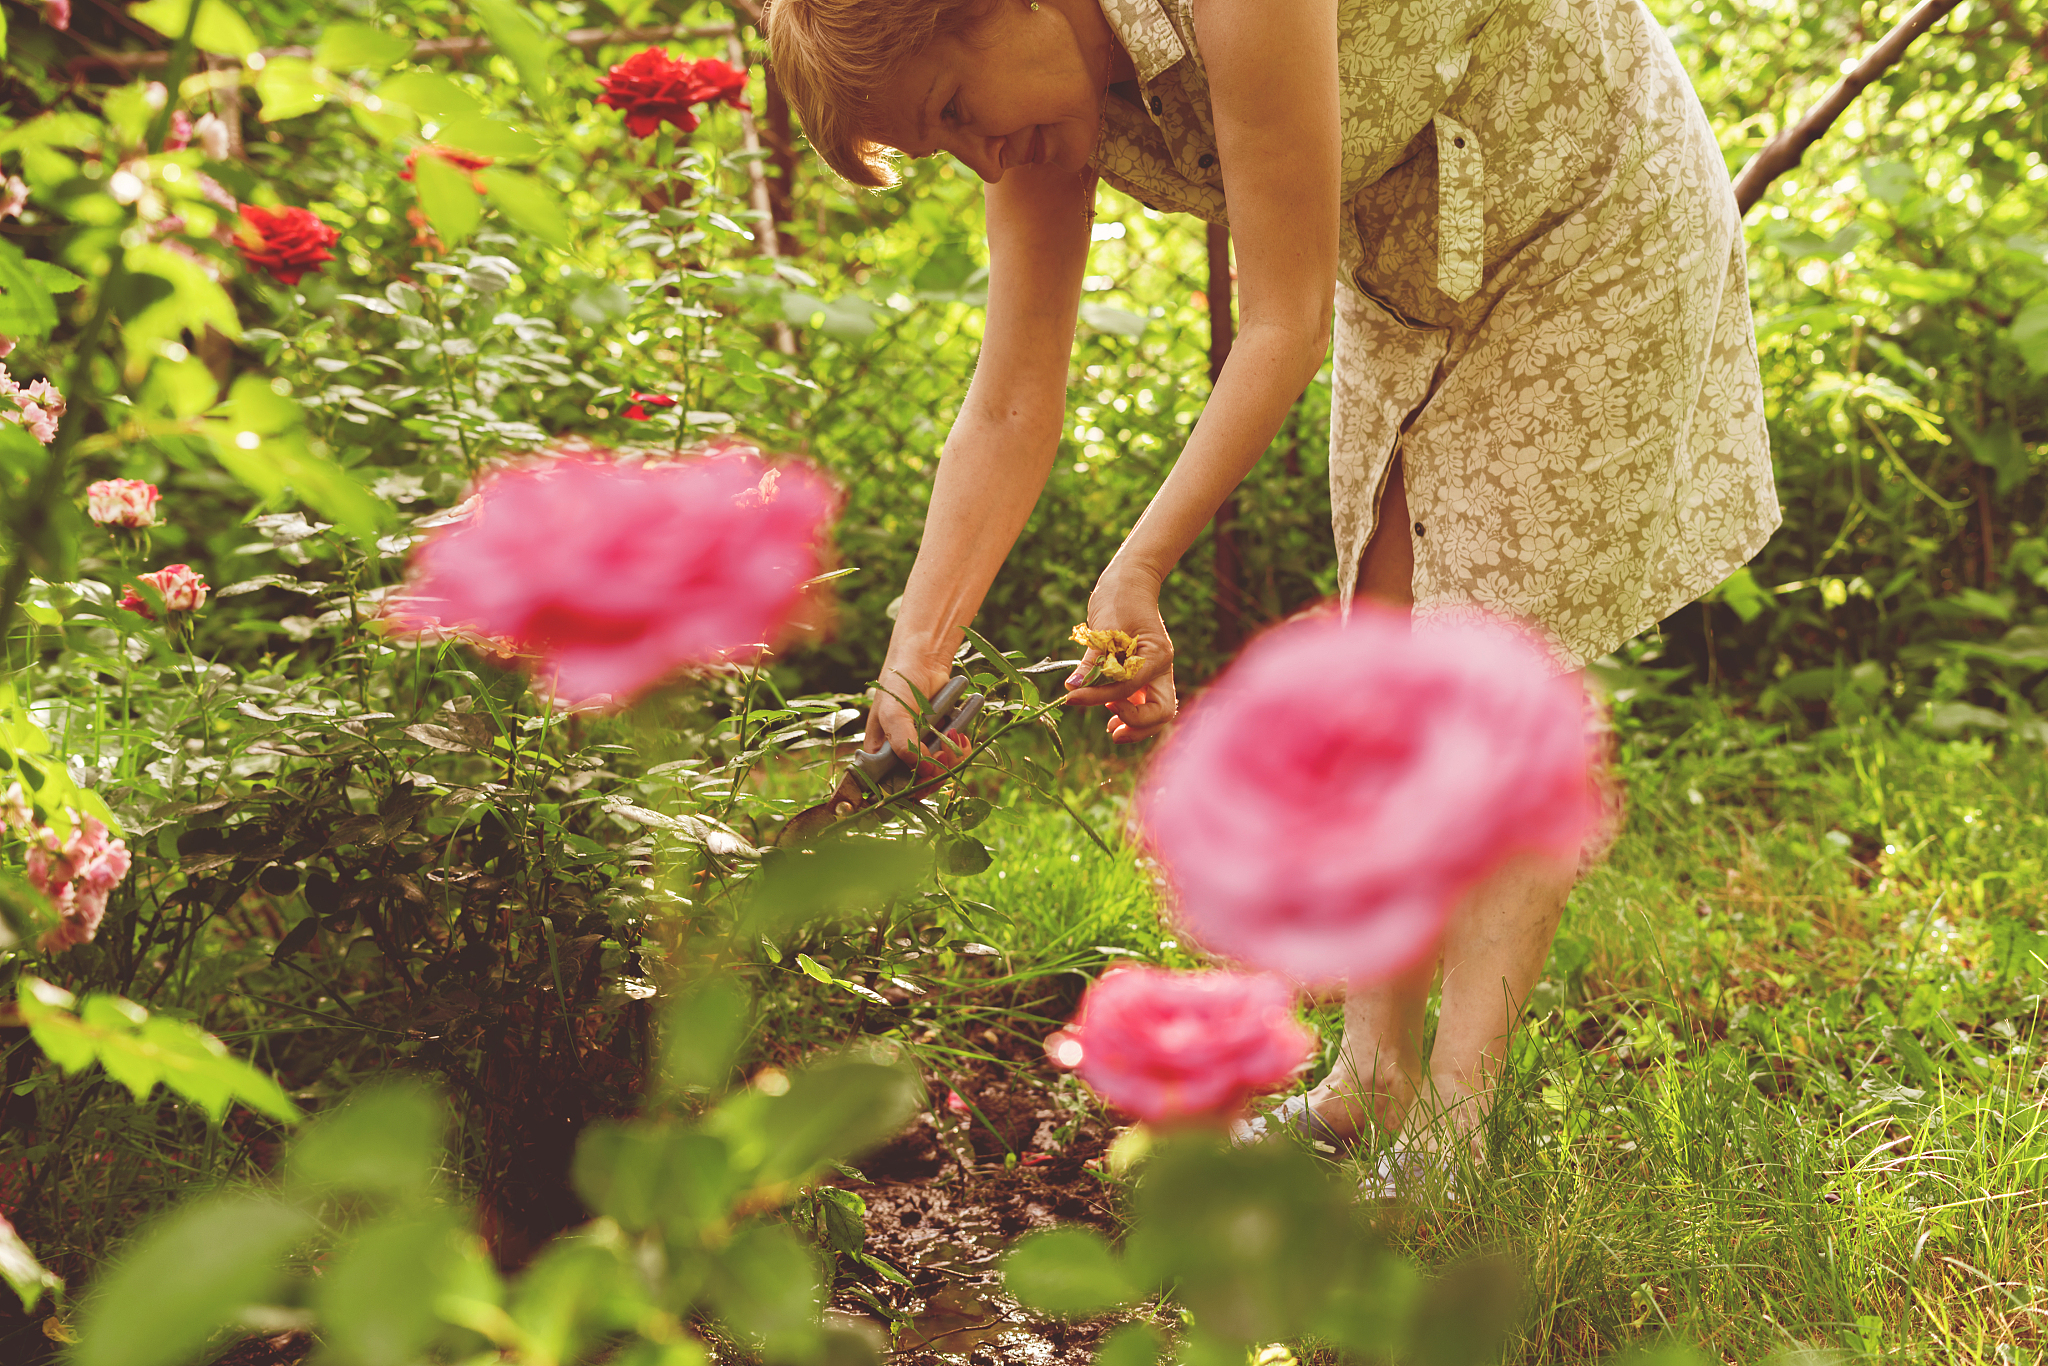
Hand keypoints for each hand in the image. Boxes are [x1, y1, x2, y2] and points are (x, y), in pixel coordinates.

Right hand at [866, 645, 970, 783]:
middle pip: (920, 784)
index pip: (892, 788)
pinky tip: (960, 734)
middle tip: (942, 753)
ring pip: (941, 772)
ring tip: (953, 736)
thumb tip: (925, 770)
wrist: (924, 659)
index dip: (911, 788)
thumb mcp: (894, 714)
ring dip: (952, 759)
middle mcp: (899, 757)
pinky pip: (954, 757)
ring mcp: (922, 750)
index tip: (926, 776)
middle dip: (936, 772)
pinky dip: (961, 748)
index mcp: (879, 755)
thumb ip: (904, 745)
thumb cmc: (899, 683)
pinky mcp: (941, 741)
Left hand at [1063, 564, 1178, 742]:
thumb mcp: (1103, 628)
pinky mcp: (1142, 676)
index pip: (1130, 687)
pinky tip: (1110, 716)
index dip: (1100, 696)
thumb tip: (1072, 687)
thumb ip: (1092, 662)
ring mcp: (1153, 674)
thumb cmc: (1119, 598)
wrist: (1128, 583)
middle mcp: (1160, 669)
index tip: (1073, 697)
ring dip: (1135, 725)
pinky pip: (1141, 704)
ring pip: (1155, 713)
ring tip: (1111, 729)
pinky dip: (1129, 714)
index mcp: (1157, 656)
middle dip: (1137, 726)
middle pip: (1161, 712)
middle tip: (1110, 730)